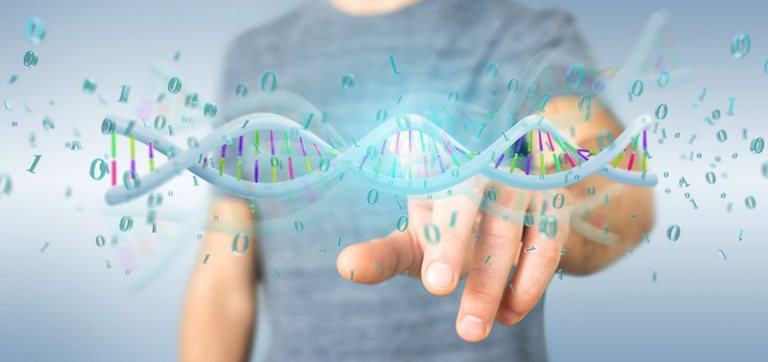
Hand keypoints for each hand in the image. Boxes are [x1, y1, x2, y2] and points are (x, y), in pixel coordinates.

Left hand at [336, 177, 570, 341]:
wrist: (521, 195)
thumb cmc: (456, 218)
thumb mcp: (420, 234)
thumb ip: (385, 253)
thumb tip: (345, 267)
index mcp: (439, 164)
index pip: (423, 181)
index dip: (417, 215)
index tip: (416, 261)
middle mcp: (479, 162)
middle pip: (466, 196)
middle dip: (451, 243)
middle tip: (436, 287)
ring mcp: (519, 180)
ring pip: (505, 229)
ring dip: (490, 282)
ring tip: (471, 330)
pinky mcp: (553, 203)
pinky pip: (546, 244)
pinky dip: (528, 282)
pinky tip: (508, 314)